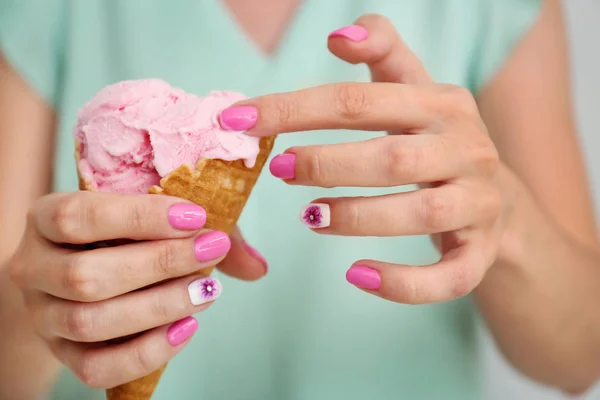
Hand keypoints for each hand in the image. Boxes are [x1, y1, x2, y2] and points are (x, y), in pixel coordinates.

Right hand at [7, 191, 266, 387]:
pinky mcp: (60, 353)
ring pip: (91, 322)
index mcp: (46, 217)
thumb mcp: (148, 217)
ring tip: (206, 292)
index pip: (81, 217)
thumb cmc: (117, 237)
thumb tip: (256, 267)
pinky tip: (186, 329)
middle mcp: (32, 267)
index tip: (197, 217)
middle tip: (211, 252)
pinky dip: (147, 351)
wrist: (74, 271)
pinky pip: (96, 367)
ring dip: (159, 307)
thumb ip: (198, 233)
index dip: (142, 218)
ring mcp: (43, 315)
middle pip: (86, 276)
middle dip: (160, 264)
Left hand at [219, 15, 503, 303]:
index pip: (359, 102)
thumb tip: (338, 33)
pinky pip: (448, 277)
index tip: (240, 121)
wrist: (499, 201)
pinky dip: (403, 284)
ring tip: (309, 216)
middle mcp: (467, 150)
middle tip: (276, 169)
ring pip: (419, 214)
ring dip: (357, 217)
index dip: (294, 109)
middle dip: (327, 164)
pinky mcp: (480, 253)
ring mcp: (478, 204)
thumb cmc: (437, 140)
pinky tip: (355, 275)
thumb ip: (382, 53)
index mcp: (443, 105)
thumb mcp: (416, 90)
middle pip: (391, 158)